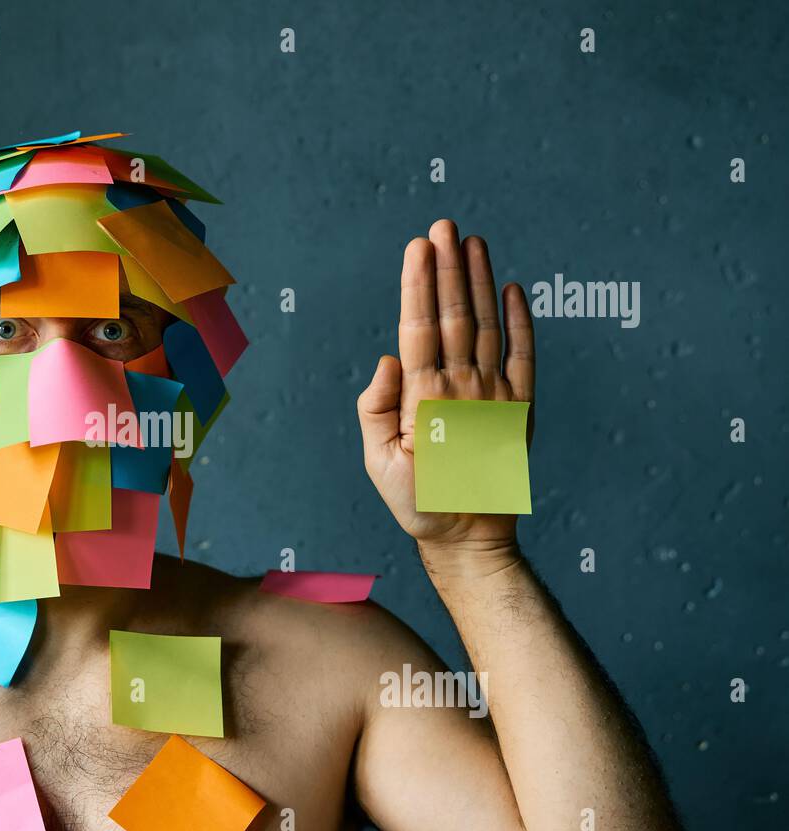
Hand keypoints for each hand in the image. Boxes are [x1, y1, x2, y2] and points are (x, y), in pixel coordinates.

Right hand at [356, 220, 534, 576]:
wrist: (470, 536)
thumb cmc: (418, 499)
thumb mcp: (378, 463)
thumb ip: (375, 409)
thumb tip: (390, 359)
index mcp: (424, 401)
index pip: (420, 329)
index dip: (419, 284)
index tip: (419, 246)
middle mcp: (463, 391)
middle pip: (454, 317)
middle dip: (447, 267)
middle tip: (444, 225)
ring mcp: (496, 397)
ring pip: (488, 327)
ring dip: (480, 281)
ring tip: (473, 241)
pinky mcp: (520, 408)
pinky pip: (524, 356)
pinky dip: (522, 321)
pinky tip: (515, 288)